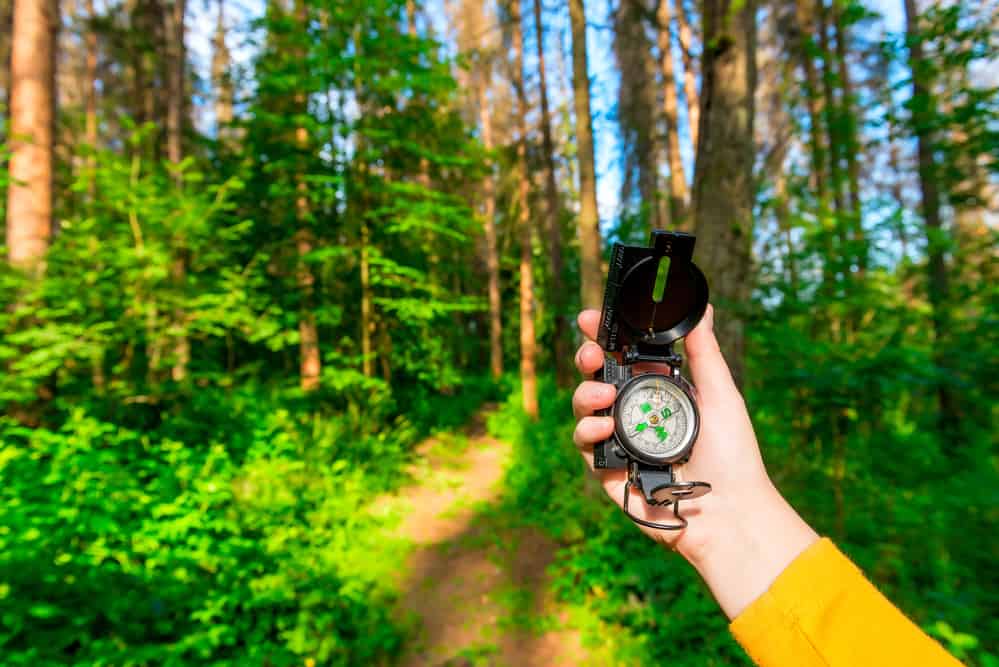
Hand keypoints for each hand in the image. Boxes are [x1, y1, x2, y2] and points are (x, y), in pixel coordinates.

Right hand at [572, 305, 817, 618]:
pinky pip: (585, 444)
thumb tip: (703, 309)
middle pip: (597, 376)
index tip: (592, 318)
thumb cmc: (733, 457)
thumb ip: (704, 353)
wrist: (728, 512)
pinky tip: (605, 428)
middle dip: (587, 359)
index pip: (624, 356)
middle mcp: (635, 412)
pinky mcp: (608, 469)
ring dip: (585, 394)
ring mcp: (620, 440)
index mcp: (659, 390)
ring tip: (601, 395)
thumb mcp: (720, 396)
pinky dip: (589, 431)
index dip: (605, 335)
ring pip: (585, 407)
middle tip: (591, 354)